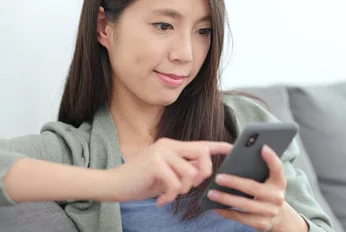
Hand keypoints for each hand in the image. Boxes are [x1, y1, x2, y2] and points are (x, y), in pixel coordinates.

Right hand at [107, 138, 231, 205]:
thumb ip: (183, 171)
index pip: (200, 144)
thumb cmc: (140, 182)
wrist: (113, 184)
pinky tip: (160, 200)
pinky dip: (169, 197)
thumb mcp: (166, 176)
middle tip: (183, 188)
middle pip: (202, 155)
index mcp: (172, 146)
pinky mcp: (155, 163)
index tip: (232, 147)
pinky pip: (175, 184)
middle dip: (201, 175)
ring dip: (181, 191)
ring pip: (189, 175)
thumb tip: (202, 173)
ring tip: (167, 195)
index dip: (217, 146)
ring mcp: (161, 152)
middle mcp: (168, 145)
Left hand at [208, 145, 307, 231]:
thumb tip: (236, 158)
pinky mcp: (261, 224)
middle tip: (218, 177)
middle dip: (234, 182)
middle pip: (253, 188)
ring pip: (244, 204)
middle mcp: (277, 197)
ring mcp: (270, 212)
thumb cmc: (266, 192)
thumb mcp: (268, 180)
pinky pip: (240, 217)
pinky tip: (215, 207)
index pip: (278, 168)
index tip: (263, 147)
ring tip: (211, 193)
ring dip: (226, 199)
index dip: (271, 158)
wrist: (277, 217)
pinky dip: (226, 212)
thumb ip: (258, 169)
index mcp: (279, 182)